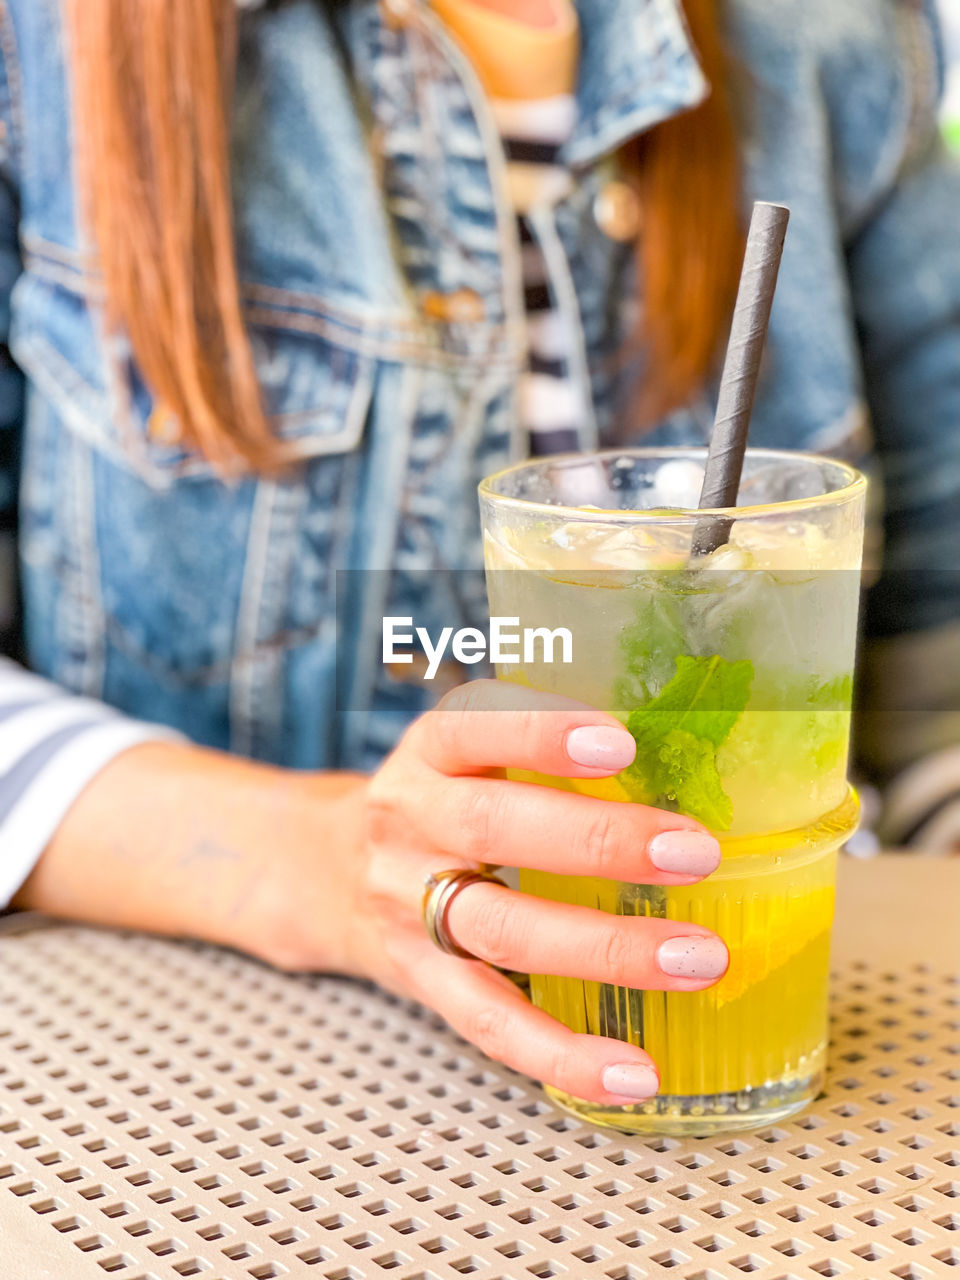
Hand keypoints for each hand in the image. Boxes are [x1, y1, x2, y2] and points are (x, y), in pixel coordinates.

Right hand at [324, 680, 727, 1106]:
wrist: (329, 872)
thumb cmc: (437, 801)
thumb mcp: (466, 754)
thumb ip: (542, 751)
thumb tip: (685, 754)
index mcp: (430, 754)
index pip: (475, 730)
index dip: (541, 735)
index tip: (620, 743)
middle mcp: (410, 822)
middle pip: (491, 828)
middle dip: (597, 841)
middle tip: (693, 853)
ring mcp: (409, 906)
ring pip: (499, 929)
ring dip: (604, 948)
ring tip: (694, 957)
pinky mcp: (424, 981)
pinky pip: (489, 1022)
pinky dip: (561, 1052)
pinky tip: (631, 1070)